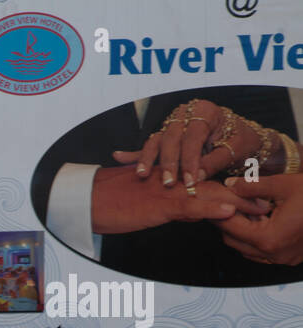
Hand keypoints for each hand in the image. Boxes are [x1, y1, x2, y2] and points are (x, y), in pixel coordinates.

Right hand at [91, 163, 269, 234]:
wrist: (86, 200)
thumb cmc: (107, 202)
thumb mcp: (144, 203)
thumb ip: (170, 205)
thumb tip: (191, 213)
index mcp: (170, 178)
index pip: (205, 181)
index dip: (230, 191)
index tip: (250, 201)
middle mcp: (173, 179)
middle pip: (214, 184)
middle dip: (241, 195)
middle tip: (264, 205)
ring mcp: (167, 189)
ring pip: (208, 193)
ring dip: (236, 202)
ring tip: (259, 210)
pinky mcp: (159, 202)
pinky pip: (190, 204)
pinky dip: (211, 207)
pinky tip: (229, 212)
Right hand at [112, 99, 272, 186]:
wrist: (241, 136)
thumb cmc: (241, 141)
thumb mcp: (235, 150)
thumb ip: (215, 162)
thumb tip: (198, 177)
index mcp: (206, 112)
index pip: (193, 136)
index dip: (191, 159)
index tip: (190, 180)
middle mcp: (186, 114)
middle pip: (171, 138)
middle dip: (169, 162)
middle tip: (168, 183)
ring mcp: (173, 125)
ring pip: (156, 141)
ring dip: (148, 160)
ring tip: (143, 175)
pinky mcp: (165, 137)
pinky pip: (149, 147)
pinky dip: (134, 154)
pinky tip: (118, 156)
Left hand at [217, 173, 302, 265]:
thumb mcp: (285, 184)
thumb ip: (252, 186)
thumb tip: (229, 185)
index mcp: (268, 239)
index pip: (229, 227)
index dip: (218, 211)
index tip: (212, 199)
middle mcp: (272, 254)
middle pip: (233, 240)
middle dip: (226, 222)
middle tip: (221, 203)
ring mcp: (282, 259)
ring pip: (245, 249)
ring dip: (239, 231)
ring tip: (238, 210)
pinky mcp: (290, 259)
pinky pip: (261, 253)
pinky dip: (254, 238)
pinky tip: (257, 220)